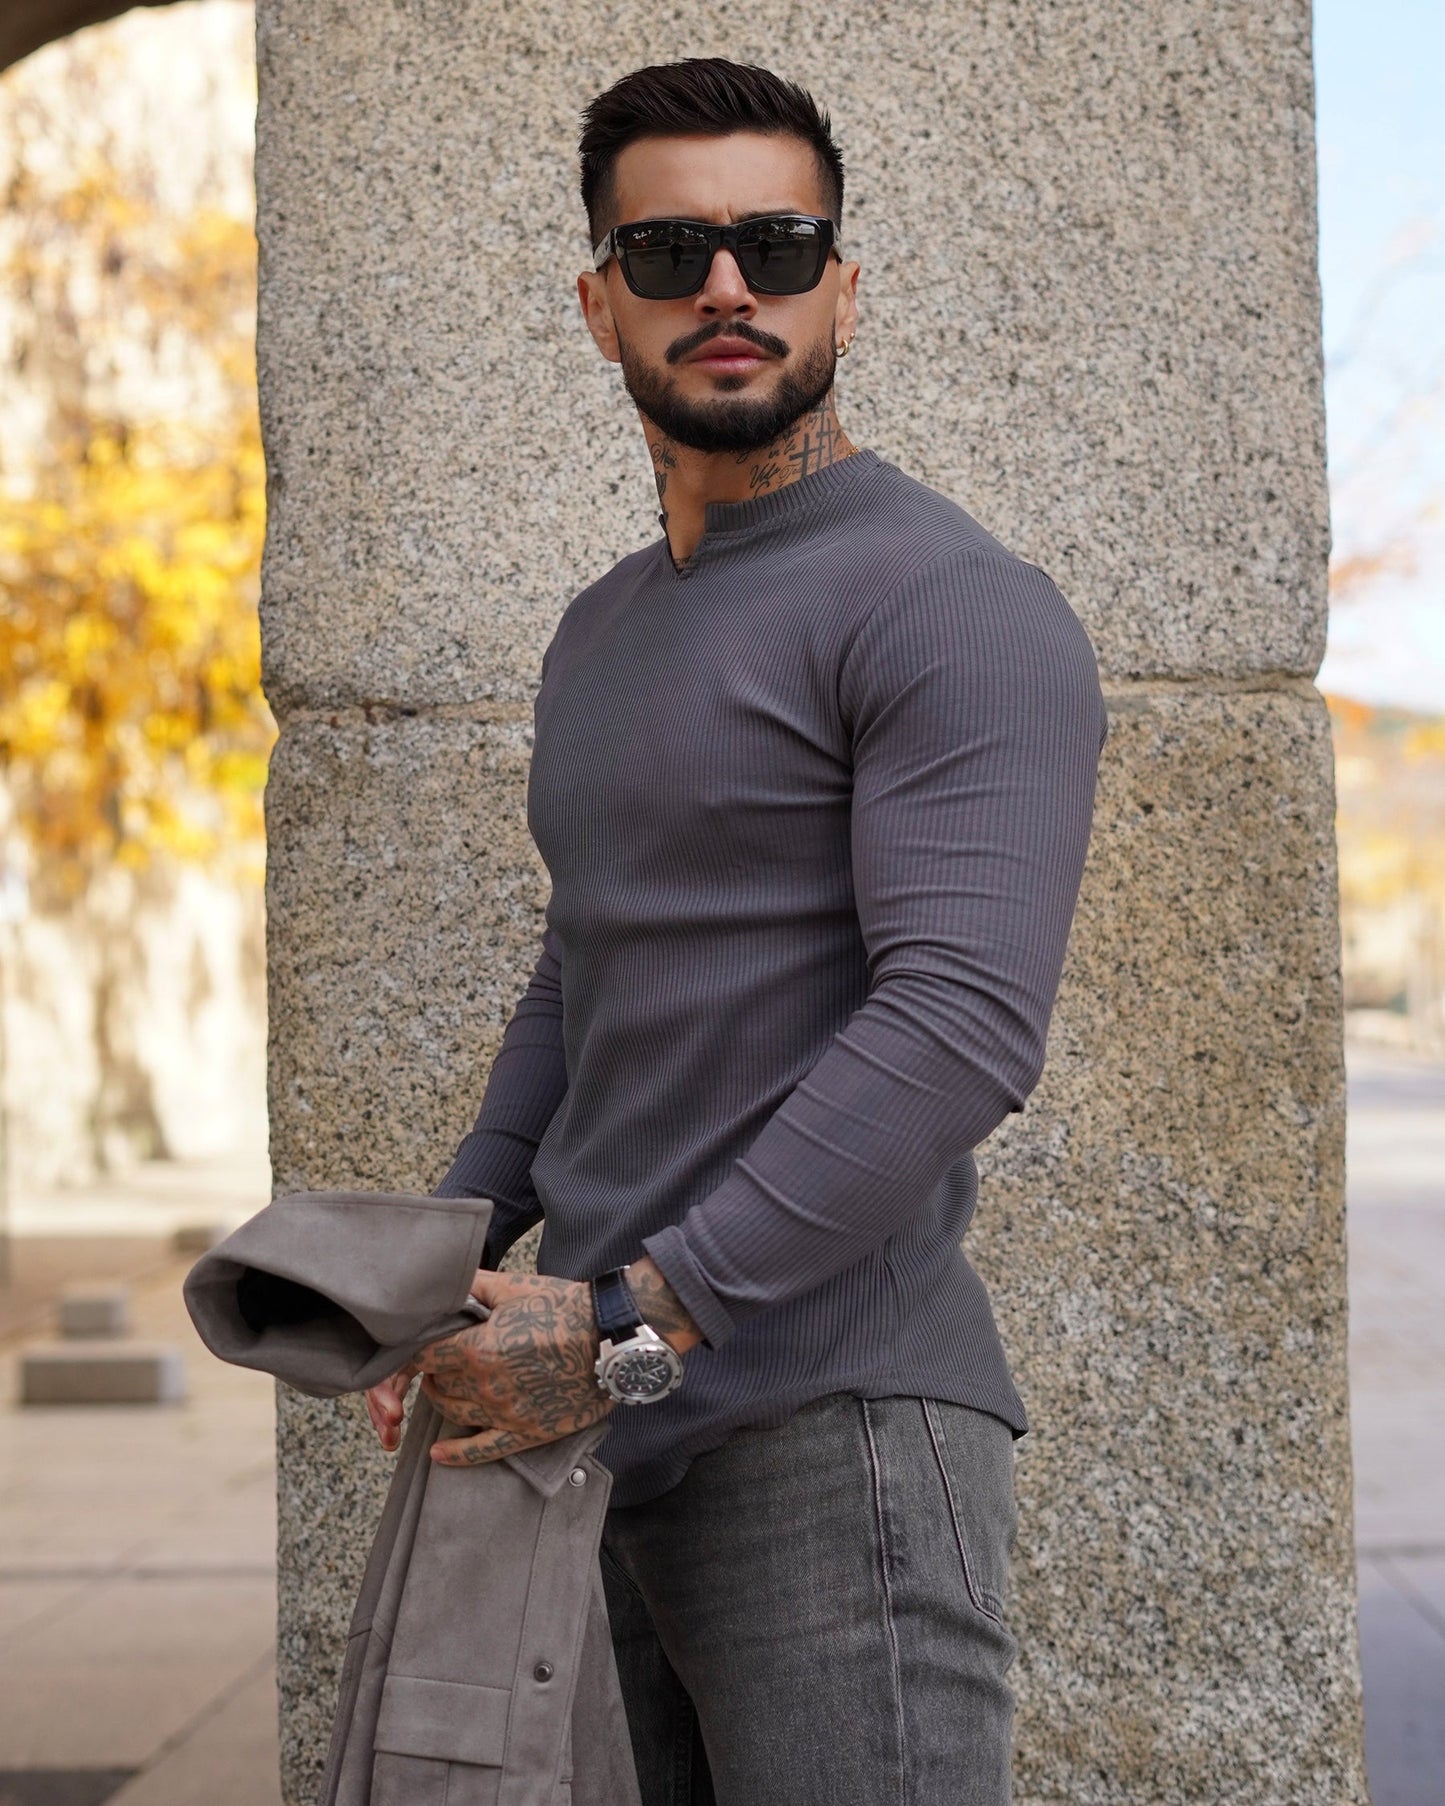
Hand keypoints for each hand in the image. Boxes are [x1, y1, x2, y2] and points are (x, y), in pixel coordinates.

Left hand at [363, 1256, 701, 1466]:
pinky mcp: (526, 1432)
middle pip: (437, 1385)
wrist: (611, 1337)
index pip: (421, 1357)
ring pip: (453, 1413)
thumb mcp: (513, 1286)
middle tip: (442, 1358)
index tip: (409, 1348)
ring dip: (444, 1398)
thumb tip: (441, 1283)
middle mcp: (486, 1386)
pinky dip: (455, 1455)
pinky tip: (438, 1453)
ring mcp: (505, 1413)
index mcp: (478, 1348)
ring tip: (450, 1383)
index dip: (408, 1353)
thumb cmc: (564, 1307)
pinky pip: (482, 1451)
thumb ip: (471, 1286)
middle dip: (434, 1370)